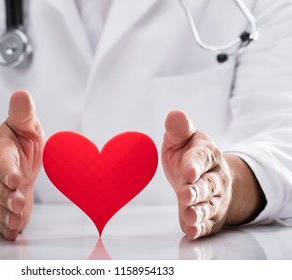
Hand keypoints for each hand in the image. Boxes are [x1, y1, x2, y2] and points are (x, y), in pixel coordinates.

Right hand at [0, 90, 43, 240]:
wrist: (8, 167)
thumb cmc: (18, 144)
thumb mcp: (23, 125)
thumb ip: (22, 114)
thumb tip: (22, 94)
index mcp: (2, 152)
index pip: (2, 161)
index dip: (6, 170)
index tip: (13, 177)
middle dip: (6, 196)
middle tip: (17, 202)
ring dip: (7, 214)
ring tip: (16, 220)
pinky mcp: (2, 208)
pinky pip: (1, 219)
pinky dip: (7, 227)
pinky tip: (13, 233)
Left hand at [162, 110, 265, 239]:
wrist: (207, 176)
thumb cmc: (189, 154)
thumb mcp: (183, 138)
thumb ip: (179, 129)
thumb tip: (175, 114)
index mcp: (207, 154)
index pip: (201, 158)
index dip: (194, 165)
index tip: (187, 171)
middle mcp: (215, 177)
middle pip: (208, 185)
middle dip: (197, 191)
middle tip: (185, 194)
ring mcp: (214, 198)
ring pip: (209, 206)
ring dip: (199, 212)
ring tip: (189, 215)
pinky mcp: (211, 216)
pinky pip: (208, 224)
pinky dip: (200, 228)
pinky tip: (192, 231)